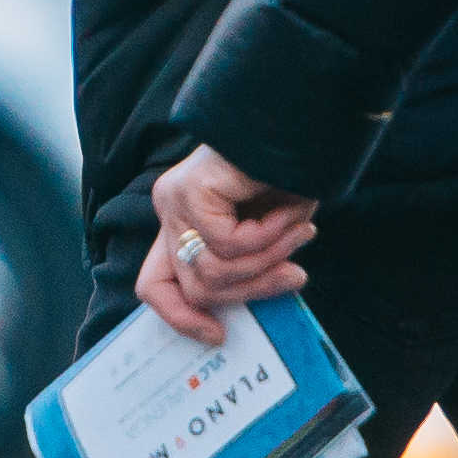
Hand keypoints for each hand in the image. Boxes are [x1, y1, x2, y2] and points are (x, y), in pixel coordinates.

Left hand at [137, 144, 320, 339]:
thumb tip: (259, 303)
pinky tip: (289, 211)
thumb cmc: (293, 172)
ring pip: (214, 273)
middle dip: (254, 289)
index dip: (180, 319)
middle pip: (195, 288)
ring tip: (299, 231)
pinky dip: (270, 236)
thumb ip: (253, 266)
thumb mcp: (272, 233)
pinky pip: (229, 245)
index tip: (218, 337)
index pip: (154, 285)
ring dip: (268, 259)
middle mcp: (170, 210)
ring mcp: (175, 200)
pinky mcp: (190, 191)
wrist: (303, 121)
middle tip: (296, 275)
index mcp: (184, 221)